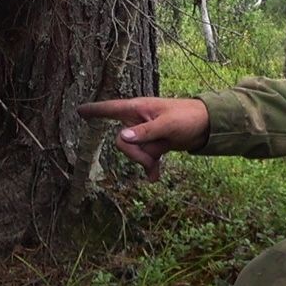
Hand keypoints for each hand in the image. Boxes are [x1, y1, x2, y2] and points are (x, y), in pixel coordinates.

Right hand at [75, 96, 209, 180]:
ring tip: (160, 162)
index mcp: (137, 109)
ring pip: (134, 153)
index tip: (79, 111)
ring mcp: (145, 134)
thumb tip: (122, 138)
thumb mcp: (167, 124)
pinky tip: (155, 177)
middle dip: (136, 154)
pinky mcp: (153, 145)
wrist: (207, 125)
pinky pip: (144, 159)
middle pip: (122, 143)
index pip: (110, 108)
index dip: (95, 111)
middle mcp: (137, 120)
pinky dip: (149, 168)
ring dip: (145, 161)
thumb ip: (145, 132)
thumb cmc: (187, 117)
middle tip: (153, 158)